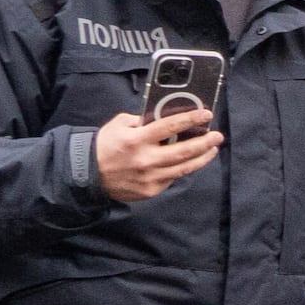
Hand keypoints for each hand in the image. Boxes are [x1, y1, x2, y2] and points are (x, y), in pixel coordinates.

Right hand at [95, 107, 220, 201]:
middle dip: (204, 142)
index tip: (206, 114)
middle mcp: (145, 159)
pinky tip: (192, 160)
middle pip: (183, 151)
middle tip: (217, 135)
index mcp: (136, 140)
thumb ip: (142, 121)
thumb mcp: (119, 125)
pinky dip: (184, 168)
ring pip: (184, 168)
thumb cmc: (105, 146)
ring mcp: (149, 177)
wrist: (87, 174)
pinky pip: (173, 177)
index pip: (169, 127)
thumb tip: (166, 116)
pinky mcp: (151, 190)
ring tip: (212, 148)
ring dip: (202, 157)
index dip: (190, 119)